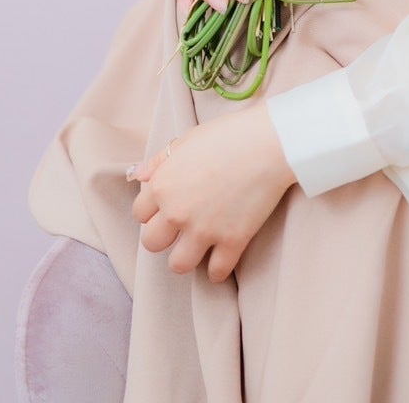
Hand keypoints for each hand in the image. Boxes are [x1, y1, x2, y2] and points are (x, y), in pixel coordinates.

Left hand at [129, 104, 297, 280]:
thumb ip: (160, 161)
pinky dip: (218, 269)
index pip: (140, 214)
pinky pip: (216, 273)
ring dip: (187, 257)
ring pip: (178, 265)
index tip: (167, 208)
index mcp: (163, 185)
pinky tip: (222, 257)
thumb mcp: (188, 139)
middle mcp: (177, 212)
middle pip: (152, 243)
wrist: (270, 143)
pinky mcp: (231, 241)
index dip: (153, 211)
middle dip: (165, 237)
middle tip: (181, 228)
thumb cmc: (230, 135)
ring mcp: (204, 230)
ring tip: (199, 247)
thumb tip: (139, 175)